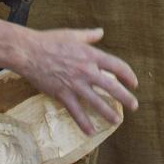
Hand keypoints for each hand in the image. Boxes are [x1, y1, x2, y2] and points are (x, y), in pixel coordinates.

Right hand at [13, 29, 138, 135]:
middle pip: (112, 87)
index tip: (134, 83)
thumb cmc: (50, 40)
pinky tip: (90, 132)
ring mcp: (75, 84)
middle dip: (125, 98)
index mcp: (91, 55)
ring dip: (108, 113)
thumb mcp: (73, 34)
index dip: (128, 75)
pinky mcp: (62, 94)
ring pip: (96, 102)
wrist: (29, 52)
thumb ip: (89, 35)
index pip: (117, 66)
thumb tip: (100, 32)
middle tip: (134, 106)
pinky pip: (75, 111)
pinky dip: (83, 122)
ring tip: (117, 121)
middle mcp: (87, 70)